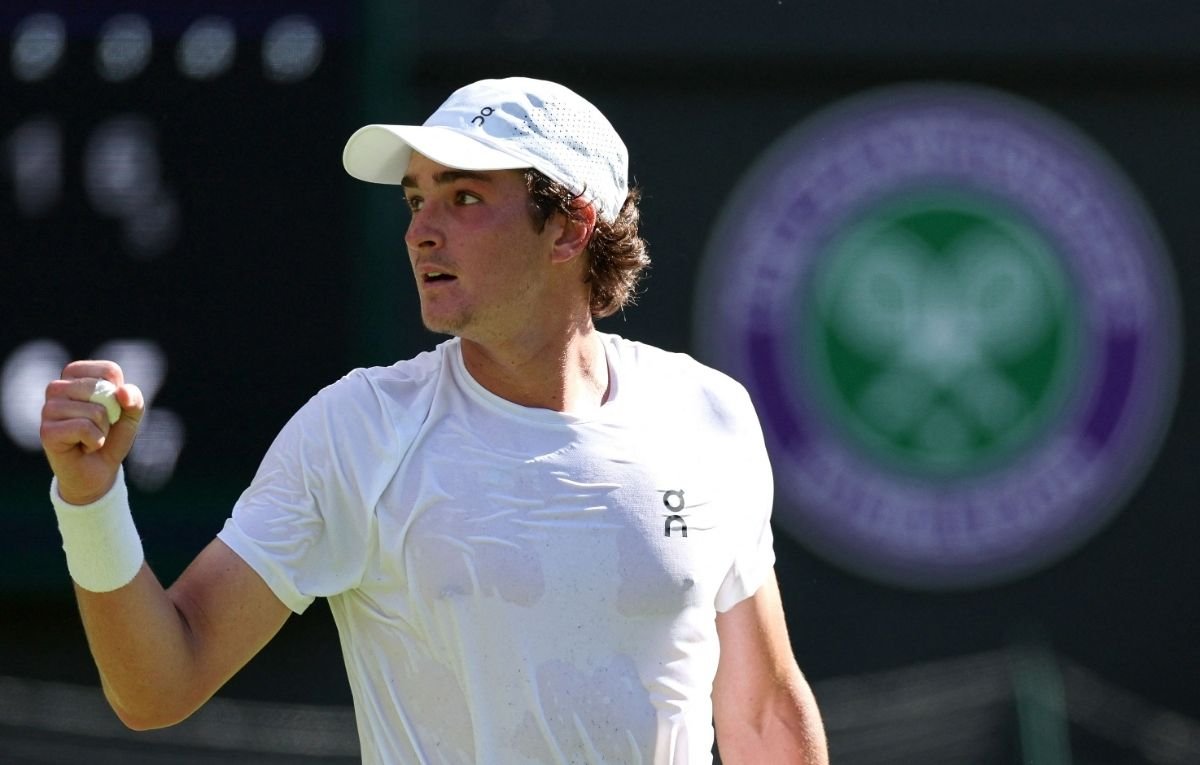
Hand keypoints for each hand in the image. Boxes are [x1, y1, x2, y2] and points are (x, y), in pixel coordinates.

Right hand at [41, 360, 144, 504]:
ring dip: (102, 430)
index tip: (112, 408)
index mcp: (75, 375)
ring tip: (90, 437)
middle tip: (99, 427)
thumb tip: (121, 392)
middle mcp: (56, 387)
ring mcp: (48, 409)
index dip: (121, 393)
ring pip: (95, 411)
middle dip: (112, 414)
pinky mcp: (46, 431)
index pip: (109, 370)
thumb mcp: (131, 415)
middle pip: (102, 390)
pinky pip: (84, 428)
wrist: (98, 471)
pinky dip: (94, 441)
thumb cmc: (111, 437)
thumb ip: (134, 398)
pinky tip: (83, 447)